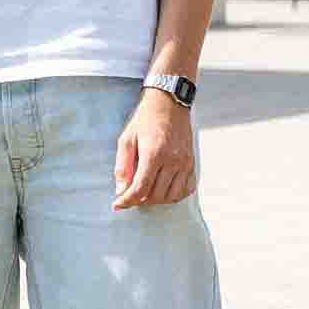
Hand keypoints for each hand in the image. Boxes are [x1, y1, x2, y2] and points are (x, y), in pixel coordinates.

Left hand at [114, 89, 195, 209]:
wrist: (169, 103)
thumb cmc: (145, 120)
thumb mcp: (126, 140)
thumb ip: (122, 167)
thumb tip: (121, 191)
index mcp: (153, 154)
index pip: (140, 189)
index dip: (126, 201)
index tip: (117, 205)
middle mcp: (172, 161)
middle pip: (155, 196)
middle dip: (139, 201)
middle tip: (129, 196)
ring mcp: (184, 162)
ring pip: (171, 196)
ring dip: (156, 200)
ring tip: (144, 194)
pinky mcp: (191, 162)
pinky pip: (186, 189)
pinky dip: (174, 195)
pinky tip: (162, 190)